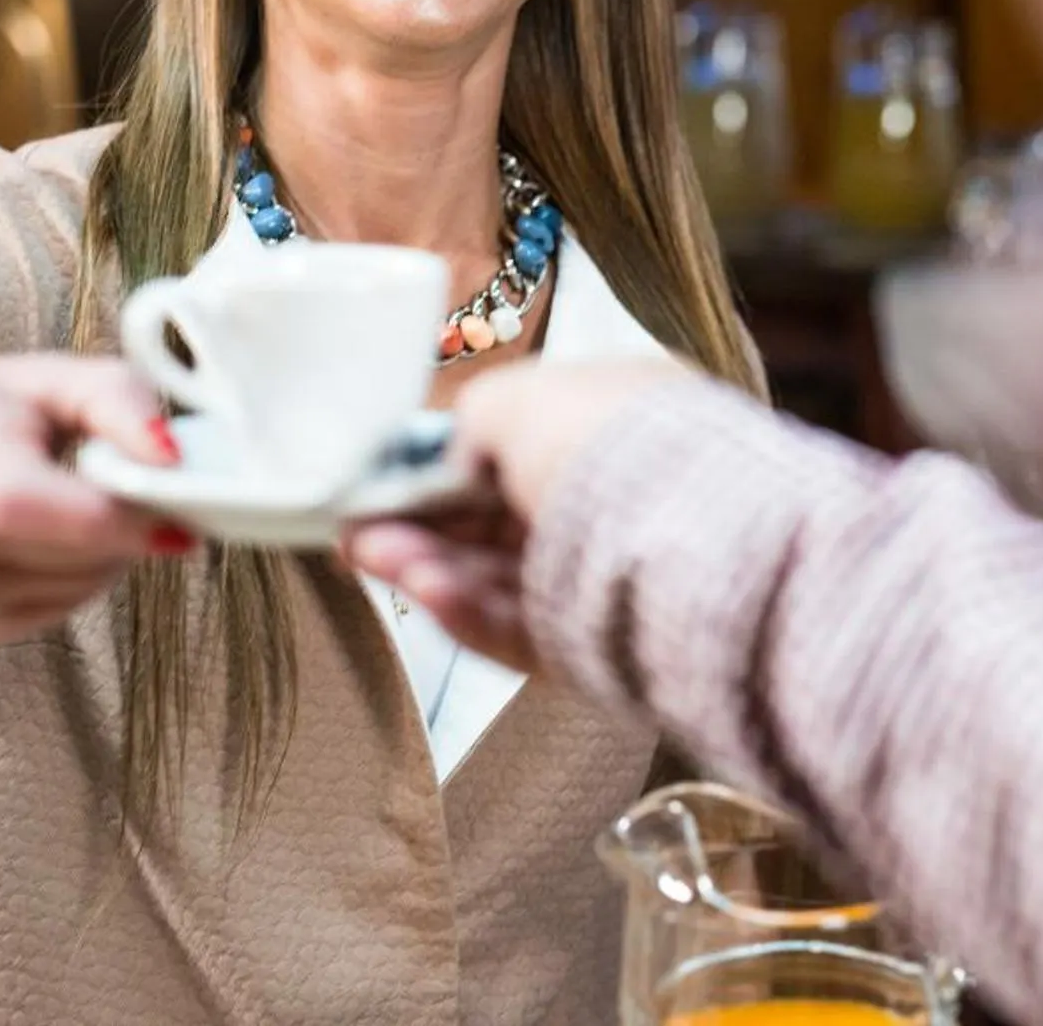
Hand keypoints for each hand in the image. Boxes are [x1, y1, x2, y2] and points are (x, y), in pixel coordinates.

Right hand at [0, 355, 187, 650]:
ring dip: (112, 550)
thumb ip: (115, 400)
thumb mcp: (36, 377)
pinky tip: (56, 538)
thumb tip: (175, 458)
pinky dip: (82, 576)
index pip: (23, 504)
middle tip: (145, 485)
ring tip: (86, 501)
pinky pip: (61, 609)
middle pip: (72, 551)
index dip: (112, 514)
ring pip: (79, 586)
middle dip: (132, 523)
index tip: (177, 498)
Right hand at [344, 357, 691, 669]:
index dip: (447, 470)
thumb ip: (473, 419)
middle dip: (424, 527)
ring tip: (372, 559)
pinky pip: (526, 629)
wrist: (686, 533)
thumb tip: (454, 457)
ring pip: (505, 579)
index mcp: (622, 425)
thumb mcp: (522, 398)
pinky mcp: (604, 644)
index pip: (524, 451)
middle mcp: (624, 499)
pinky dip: (471, 611)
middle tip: (355, 534)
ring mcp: (616, 576)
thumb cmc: (607, 446)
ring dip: (432, 568)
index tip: (384, 485)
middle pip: (503, 522)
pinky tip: (424, 593)